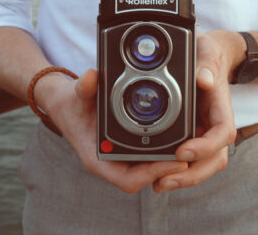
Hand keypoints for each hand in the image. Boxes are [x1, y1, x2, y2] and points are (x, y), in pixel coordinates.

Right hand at [35, 69, 187, 193]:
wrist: (65, 104)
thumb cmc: (69, 105)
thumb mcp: (75, 95)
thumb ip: (83, 87)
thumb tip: (90, 77)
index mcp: (97, 157)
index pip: (129, 179)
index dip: (153, 174)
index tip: (175, 162)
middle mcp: (110, 160)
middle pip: (144, 175)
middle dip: (168, 168)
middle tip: (192, 152)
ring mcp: (118, 155)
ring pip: (147, 166)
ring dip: (167, 160)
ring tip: (191, 145)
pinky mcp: (124, 146)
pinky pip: (145, 154)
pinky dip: (161, 149)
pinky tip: (177, 137)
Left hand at [153, 31, 239, 192]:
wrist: (209, 56)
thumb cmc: (208, 54)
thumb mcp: (207, 51)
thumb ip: (206, 64)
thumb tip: (204, 80)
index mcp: (221, 106)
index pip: (223, 133)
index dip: (206, 146)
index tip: (184, 151)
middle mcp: (214, 122)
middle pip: (215, 158)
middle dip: (193, 174)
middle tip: (165, 181)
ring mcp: (204, 129)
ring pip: (203, 162)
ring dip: (184, 177)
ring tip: (159, 184)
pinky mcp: (193, 132)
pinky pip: (189, 156)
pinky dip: (177, 168)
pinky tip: (158, 173)